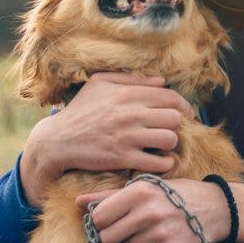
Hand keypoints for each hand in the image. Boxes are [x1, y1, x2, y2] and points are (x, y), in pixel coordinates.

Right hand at [19, 72, 193, 207]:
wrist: (58, 140)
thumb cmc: (80, 109)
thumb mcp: (100, 83)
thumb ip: (132, 79)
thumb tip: (162, 81)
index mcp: (128, 94)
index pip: (171, 97)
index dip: (184, 106)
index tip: (186, 113)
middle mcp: (131, 114)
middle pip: (175, 118)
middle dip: (176, 124)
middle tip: (170, 128)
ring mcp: (127, 137)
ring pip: (170, 139)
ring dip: (171, 143)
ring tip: (164, 144)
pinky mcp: (122, 158)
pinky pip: (157, 163)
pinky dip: (165, 163)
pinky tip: (161, 161)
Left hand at [76, 179, 243, 242]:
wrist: (212, 207)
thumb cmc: (172, 195)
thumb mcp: (144, 187)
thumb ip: (109, 196)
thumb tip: (78, 202)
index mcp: (139, 191)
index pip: (99, 216)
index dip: (102, 221)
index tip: (113, 219)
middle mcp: (148, 211)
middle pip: (107, 237)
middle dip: (114, 237)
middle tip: (129, 229)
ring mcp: (159, 233)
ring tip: (147, 234)